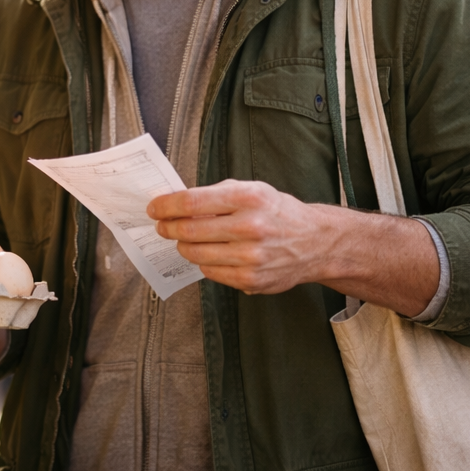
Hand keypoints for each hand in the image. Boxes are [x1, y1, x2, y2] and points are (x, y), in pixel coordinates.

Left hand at [148, 179, 439, 315]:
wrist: (315, 242)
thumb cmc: (278, 212)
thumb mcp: (252, 190)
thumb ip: (216, 195)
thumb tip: (176, 201)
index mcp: (248, 198)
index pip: (192, 202)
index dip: (165, 206)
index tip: (154, 208)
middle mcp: (250, 227)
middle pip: (189, 230)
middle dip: (168, 228)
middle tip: (162, 226)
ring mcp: (251, 257)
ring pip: (195, 254)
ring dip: (183, 246)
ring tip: (184, 240)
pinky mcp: (251, 280)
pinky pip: (210, 272)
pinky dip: (202, 262)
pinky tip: (207, 254)